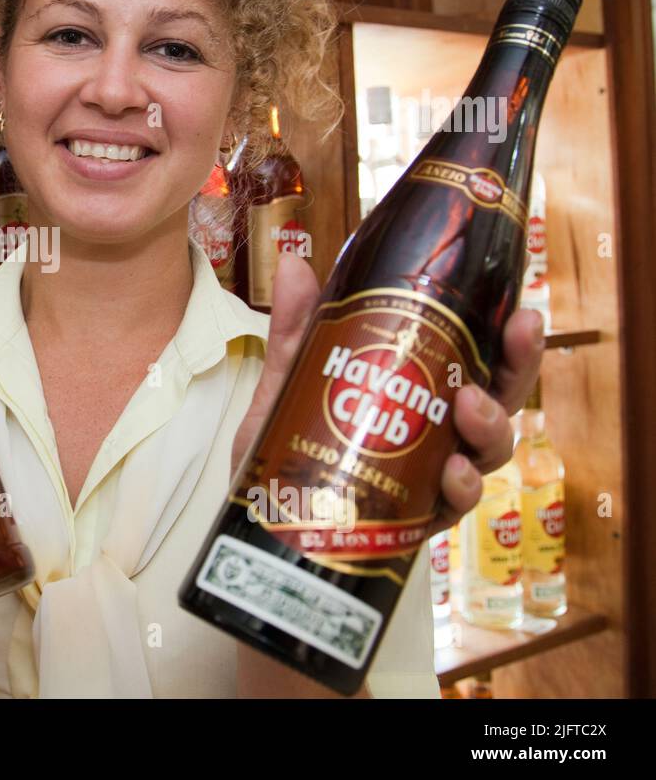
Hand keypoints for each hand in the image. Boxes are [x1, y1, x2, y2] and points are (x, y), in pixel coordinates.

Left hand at [232, 253, 544, 537]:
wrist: (257, 511)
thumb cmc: (285, 441)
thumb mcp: (288, 379)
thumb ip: (298, 328)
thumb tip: (292, 262)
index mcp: (419, 390)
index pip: (478, 358)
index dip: (509, 337)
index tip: (522, 313)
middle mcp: (436, 431)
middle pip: (500, 398)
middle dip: (519, 367)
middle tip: (517, 337)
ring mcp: (431, 475)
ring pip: (488, 450)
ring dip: (491, 425)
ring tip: (470, 408)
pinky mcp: (416, 517)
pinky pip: (454, 504)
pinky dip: (460, 487)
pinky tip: (451, 472)